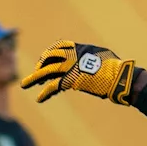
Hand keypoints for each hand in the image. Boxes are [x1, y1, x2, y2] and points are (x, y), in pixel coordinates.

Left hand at [21, 40, 136, 104]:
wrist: (122, 78)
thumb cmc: (117, 69)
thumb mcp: (101, 57)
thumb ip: (90, 57)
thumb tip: (88, 62)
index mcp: (80, 48)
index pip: (59, 46)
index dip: (50, 54)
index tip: (45, 61)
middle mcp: (73, 55)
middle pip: (50, 57)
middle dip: (40, 65)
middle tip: (36, 74)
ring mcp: (71, 67)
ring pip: (47, 71)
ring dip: (34, 78)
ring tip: (24, 84)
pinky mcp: (71, 80)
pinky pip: (54, 86)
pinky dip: (45, 93)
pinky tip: (39, 99)